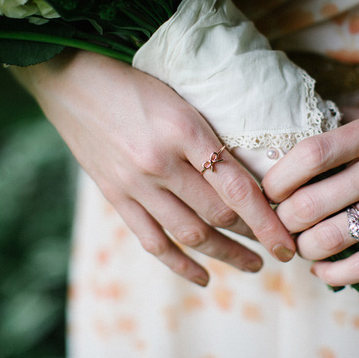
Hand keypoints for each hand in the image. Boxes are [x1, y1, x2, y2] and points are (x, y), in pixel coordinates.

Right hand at [13, 50, 295, 285]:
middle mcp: (160, 162)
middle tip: (278, 248)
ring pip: (190, 233)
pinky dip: (180, 264)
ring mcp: (134, 183)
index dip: (267, 220)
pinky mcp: (115, 196)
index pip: (237, 187)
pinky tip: (204, 277)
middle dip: (254, 236)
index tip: (287, 240)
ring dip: (226, 254)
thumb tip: (250, 173)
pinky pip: (152, 241)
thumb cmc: (135, 82)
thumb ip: (210, 136)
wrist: (70, 79)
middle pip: (218, 213)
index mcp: (185, 129)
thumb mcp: (181, 98)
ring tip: (253, 265)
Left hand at [262, 107, 358, 286]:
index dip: (279, 178)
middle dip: (284, 219)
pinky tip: (322, 269)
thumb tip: (271, 150)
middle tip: (281, 221)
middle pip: (312, 203)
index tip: (270, 190)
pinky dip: (333, 273)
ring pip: (332, 238)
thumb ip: (330, 130)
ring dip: (304, 248)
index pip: (310, 154)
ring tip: (301, 243)